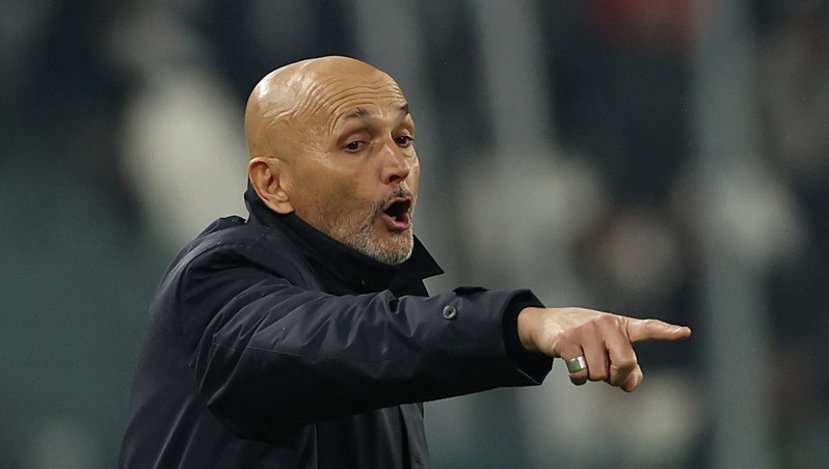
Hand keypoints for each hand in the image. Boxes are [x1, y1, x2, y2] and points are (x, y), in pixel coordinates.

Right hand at [517, 307, 690, 391]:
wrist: (547, 323)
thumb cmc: (585, 337)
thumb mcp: (607, 346)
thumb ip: (626, 365)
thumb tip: (629, 386)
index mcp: (621, 325)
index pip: (648, 328)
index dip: (667, 332)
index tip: (685, 333)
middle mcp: (607, 323)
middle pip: (625, 364)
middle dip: (617, 376)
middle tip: (607, 373)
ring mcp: (586, 330)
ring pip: (600, 374)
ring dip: (593, 376)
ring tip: (585, 362)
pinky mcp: (567, 340)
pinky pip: (580, 374)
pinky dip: (577, 378)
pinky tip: (572, 364)